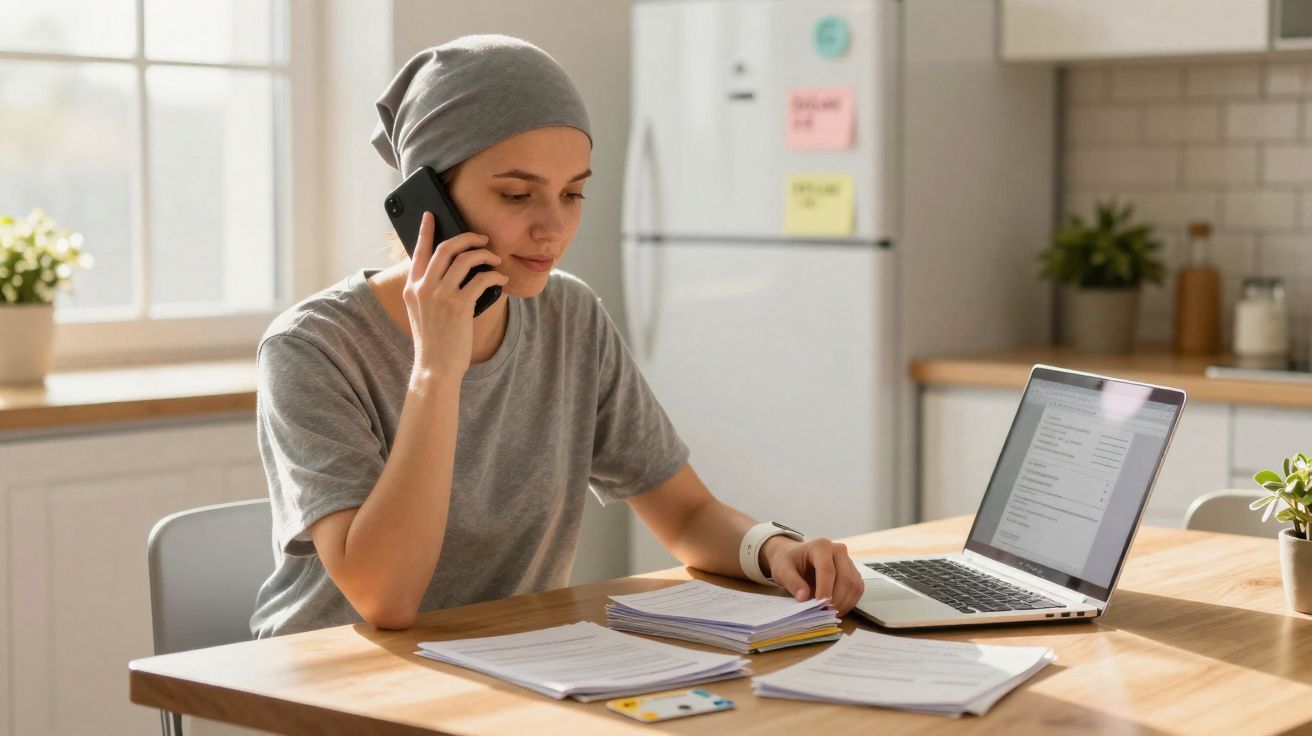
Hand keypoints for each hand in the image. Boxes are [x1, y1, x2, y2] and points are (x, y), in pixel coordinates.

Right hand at [403, 211, 509, 376]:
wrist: (435, 366)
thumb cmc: (433, 341)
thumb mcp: (421, 312)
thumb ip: (428, 291)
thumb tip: (451, 270)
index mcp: (412, 288)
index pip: (417, 251)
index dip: (425, 231)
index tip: (431, 215)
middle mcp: (423, 288)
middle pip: (446, 248)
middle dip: (467, 237)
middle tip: (481, 238)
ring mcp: (440, 295)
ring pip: (465, 259)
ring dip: (484, 254)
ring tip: (495, 258)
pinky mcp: (459, 306)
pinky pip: (481, 279)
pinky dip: (493, 275)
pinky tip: (500, 278)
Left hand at [760, 536, 864, 615]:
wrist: (794, 556)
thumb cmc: (788, 562)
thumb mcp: (782, 570)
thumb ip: (792, 583)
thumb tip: (803, 598)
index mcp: (820, 546)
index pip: (827, 570)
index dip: (825, 590)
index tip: (821, 606)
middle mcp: (838, 550)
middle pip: (845, 578)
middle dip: (837, 599)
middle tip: (825, 614)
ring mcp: (848, 560)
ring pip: (854, 585)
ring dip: (844, 603)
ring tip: (830, 613)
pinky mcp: (853, 572)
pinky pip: (857, 589)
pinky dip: (849, 602)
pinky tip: (837, 608)